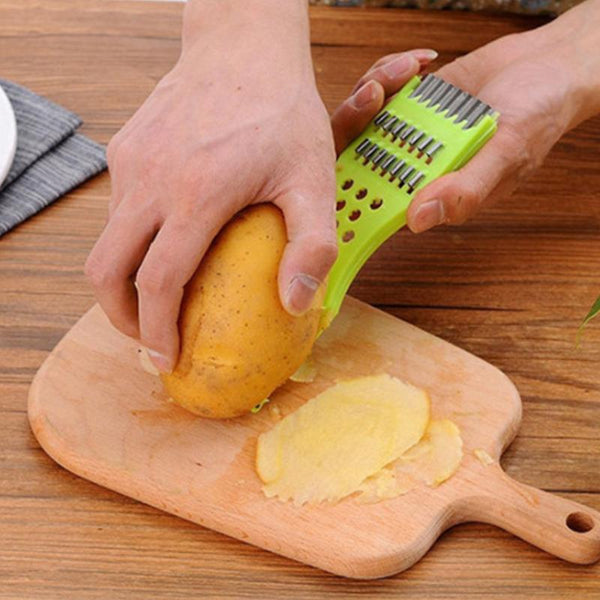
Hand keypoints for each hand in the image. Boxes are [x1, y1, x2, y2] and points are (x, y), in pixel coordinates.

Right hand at [85, 2, 336, 372]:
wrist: (244, 46)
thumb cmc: (283, 111)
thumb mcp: (314, 177)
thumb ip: (312, 244)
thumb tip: (295, 305)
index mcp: (195, 194)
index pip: (158, 282)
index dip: (158, 330)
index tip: (167, 357)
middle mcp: (150, 180)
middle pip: (107, 271)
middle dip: (122, 317)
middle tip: (151, 338)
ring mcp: (131, 162)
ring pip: (105, 242)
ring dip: (123, 282)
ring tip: (153, 302)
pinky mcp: (125, 149)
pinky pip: (117, 209)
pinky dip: (130, 243)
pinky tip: (164, 244)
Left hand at [334, 12, 598, 233]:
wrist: (547, 68)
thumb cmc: (537, 116)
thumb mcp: (507, 155)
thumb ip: (466, 190)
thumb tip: (417, 222)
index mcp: (433, 194)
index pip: (377, 203)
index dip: (354, 184)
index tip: (352, 153)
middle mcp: (414, 168)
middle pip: (356, 156)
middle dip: (355, 120)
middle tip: (375, 92)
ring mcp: (407, 135)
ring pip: (362, 119)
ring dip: (374, 88)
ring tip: (407, 69)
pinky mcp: (408, 105)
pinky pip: (380, 91)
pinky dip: (389, 72)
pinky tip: (418, 62)